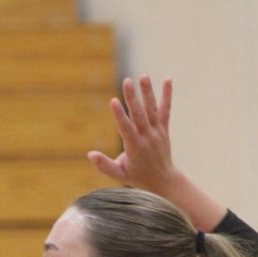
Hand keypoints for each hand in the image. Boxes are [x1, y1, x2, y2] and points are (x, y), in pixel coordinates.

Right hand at [88, 75, 175, 195]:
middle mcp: (147, 137)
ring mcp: (157, 132)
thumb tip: (90, 155)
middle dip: (132, 98)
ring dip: (147, 92)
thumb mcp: (119, 175)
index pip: (126, 128)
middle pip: (139, 115)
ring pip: (152, 109)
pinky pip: (166, 110)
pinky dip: (167, 95)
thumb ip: (105, 166)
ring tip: (143, 76)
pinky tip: (168, 80)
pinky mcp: (164, 129)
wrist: (163, 180)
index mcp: (135, 147)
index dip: (119, 115)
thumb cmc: (138, 177)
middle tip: (126, 81)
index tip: (113, 101)